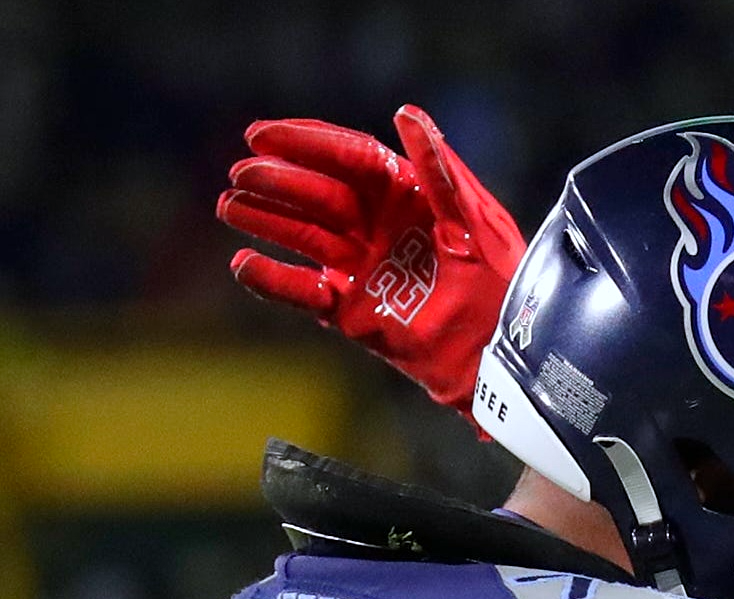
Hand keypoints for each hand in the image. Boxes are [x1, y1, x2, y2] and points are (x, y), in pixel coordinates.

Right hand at [218, 104, 523, 409]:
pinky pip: (300, 292)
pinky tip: (244, 263)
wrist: (502, 351)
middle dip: (279, 181)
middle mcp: (376, 226)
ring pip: (302, 235)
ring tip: (231, 206)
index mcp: (405, 195)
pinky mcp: (350, 310)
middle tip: (243, 173)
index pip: (348, 158)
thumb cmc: (500, 279)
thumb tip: (406, 112)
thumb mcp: (474, 217)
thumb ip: (439, 168)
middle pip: (318, 193)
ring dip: (265, 219)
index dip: (306, 143)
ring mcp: (360, 267)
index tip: (261, 134)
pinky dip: (272, 279)